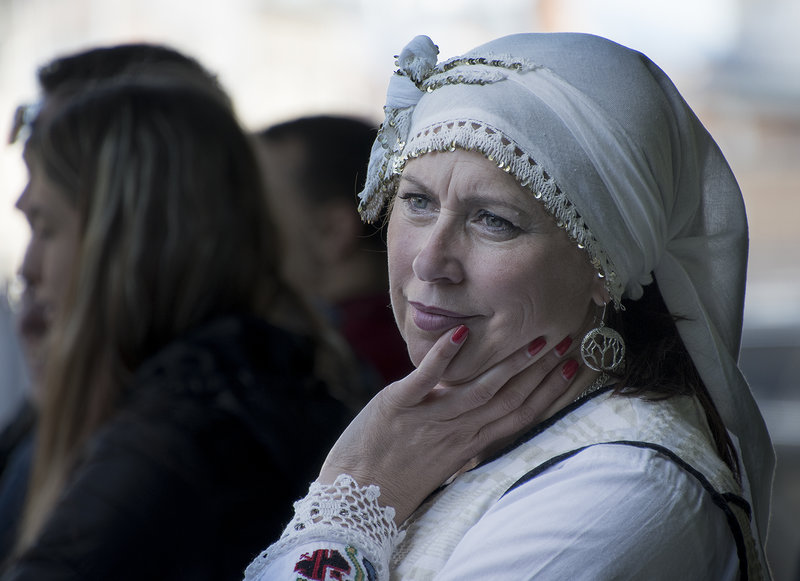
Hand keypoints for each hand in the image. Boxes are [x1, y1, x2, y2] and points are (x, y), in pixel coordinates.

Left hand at [318, 326, 578, 522]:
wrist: (353, 502)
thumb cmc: (395, 478)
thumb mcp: (441, 460)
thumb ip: (463, 434)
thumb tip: (481, 409)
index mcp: (468, 444)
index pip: (518, 414)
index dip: (549, 390)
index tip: (572, 365)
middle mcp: (456, 432)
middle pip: (508, 399)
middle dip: (540, 370)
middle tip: (563, 340)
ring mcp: (428, 419)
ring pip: (478, 390)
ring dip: (508, 363)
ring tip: (533, 339)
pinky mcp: (397, 406)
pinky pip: (425, 379)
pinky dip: (443, 356)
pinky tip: (461, 332)